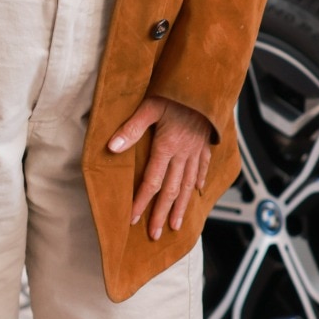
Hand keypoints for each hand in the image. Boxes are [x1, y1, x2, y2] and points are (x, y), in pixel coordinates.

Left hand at [108, 95, 212, 240]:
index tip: (133, 219)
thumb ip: (131, 128)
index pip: (152, 182)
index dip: (141, 202)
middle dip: (161, 214)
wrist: (207, 85)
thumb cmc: (175, 93)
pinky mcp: (205, 145)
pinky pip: (203, 169)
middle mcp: (183, 154)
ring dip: (181, 207)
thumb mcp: (149, 106)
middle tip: (155, 234)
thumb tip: (112, 147)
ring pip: (188, 185)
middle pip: (171, 190)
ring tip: (176, 226)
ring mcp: (196, 152)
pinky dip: (199, 183)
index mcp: (167, 147)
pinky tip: (197, 193)